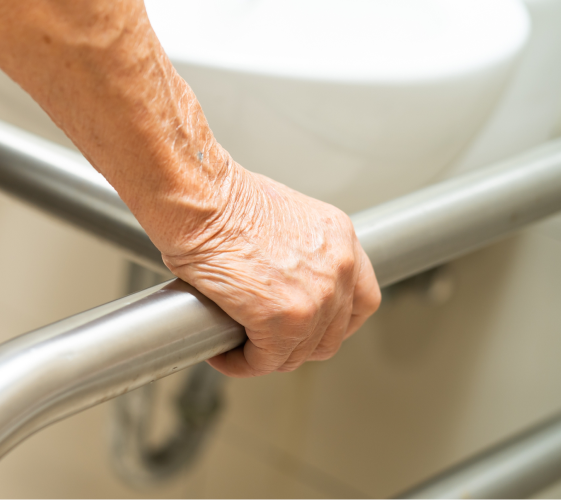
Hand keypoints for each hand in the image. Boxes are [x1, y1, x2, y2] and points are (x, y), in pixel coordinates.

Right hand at [161, 161, 380, 377]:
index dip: (334, 322)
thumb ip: (295, 251)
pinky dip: (242, 363)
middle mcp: (337, 268)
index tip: (311, 327)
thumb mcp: (279, 215)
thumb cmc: (222, 198)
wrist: (200, 198)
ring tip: (239, 348)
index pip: (361, 299)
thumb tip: (277, 277)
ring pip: (297, 353)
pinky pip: (264, 360)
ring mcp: (315, 298)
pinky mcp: (281, 319)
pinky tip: (224, 354)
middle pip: (331, 335)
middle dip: (296, 345)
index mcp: (339, 238)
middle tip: (265, 341)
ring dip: (266, 356)